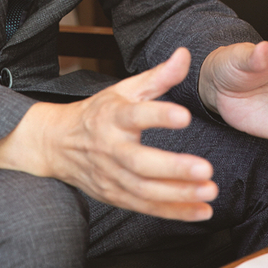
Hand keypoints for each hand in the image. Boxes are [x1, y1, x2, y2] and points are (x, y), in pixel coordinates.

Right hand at [0, 48, 217, 220]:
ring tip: (210, 190)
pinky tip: (202, 210)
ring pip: (145, 191)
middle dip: (174, 168)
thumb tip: (185, 54)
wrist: (57, 143)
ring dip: (179, 194)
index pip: (135, 115)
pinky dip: (174, 213)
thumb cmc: (98, 112)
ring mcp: (111, 176)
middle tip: (206, 168)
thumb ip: (158, 76)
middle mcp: (110, 148)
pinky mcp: (115, 197)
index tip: (185, 115)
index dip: (159, 115)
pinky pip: (146, 208)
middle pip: (140, 162)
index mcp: (112, 116)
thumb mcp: (125, 89)